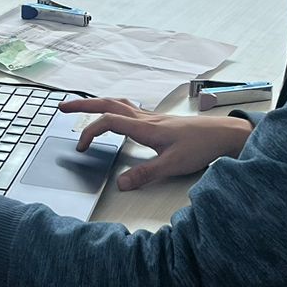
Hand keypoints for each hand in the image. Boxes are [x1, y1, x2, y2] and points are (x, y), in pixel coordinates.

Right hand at [60, 98, 252, 190]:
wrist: (224, 134)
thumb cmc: (201, 147)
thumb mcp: (172, 165)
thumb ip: (145, 175)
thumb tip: (120, 183)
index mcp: (145, 128)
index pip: (108, 122)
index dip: (90, 132)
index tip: (81, 148)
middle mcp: (146, 119)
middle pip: (108, 103)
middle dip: (83, 104)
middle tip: (63, 106)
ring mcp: (153, 118)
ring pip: (119, 103)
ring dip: (98, 103)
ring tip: (82, 107)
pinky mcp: (159, 122)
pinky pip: (130, 109)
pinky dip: (114, 108)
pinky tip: (116, 115)